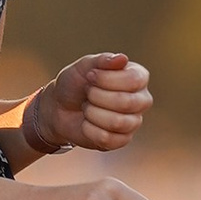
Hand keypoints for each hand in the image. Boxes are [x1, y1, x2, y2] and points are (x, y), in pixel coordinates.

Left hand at [25, 52, 152, 155]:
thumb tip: (123, 59)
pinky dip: (89, 129)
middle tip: (87, 93)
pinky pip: (107, 138)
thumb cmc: (75, 83)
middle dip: (97, 97)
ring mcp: (133, 122)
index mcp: (138, 77)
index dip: (106, 79)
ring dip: (92, 113)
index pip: (134, 80)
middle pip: (127, 102)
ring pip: (117, 123)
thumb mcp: (84, 66)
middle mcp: (141, 100)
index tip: (90, 76)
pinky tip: (86, 123)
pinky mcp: (122, 140)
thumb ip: (103, 60)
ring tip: (87, 107)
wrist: (59, 107)